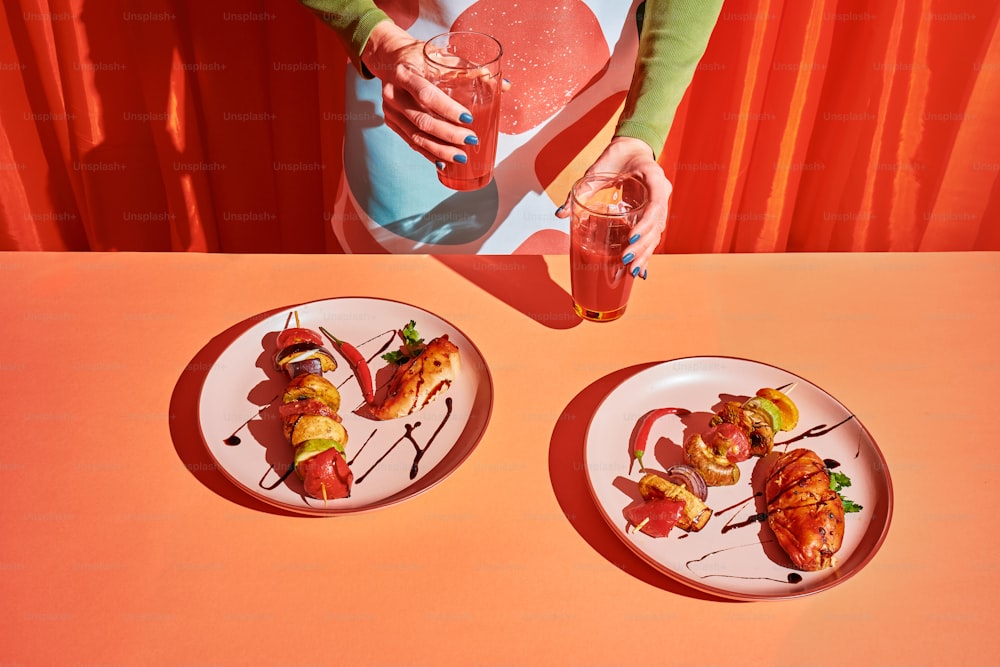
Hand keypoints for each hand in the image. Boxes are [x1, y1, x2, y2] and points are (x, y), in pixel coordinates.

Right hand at [361, 22, 477, 165]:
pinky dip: (429, 153)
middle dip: (449, 135)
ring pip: (416, 137)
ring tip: (461, 157)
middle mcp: (394, 93)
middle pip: (422, 120)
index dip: (447, 109)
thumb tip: (505, 86)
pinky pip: (411, 142)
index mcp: (406, 72)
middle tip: (471, 140)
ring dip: (440, 150)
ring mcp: (390, 111)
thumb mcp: (441, 56)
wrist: (388, 58)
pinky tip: (443, 162)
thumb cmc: (419, 56)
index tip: (468, 118)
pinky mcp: (391, 122)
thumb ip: (471, 70)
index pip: (426, 94)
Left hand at [556, 136, 671, 279]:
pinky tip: (640, 270)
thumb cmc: (616, 156)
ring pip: (656, 232)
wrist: (631, 149)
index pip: (656, 204)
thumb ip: (581, 191)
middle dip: (643, 245)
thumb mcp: (597, 170)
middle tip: (626, 261)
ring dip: (645, 253)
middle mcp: (661, 191)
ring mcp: (659, 203)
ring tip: (632, 271)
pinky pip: (652, 234)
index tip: (631, 238)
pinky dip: (645, 251)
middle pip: (657, 224)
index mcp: (654, 177)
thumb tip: (560, 214)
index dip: (646, 224)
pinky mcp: (652, 212)